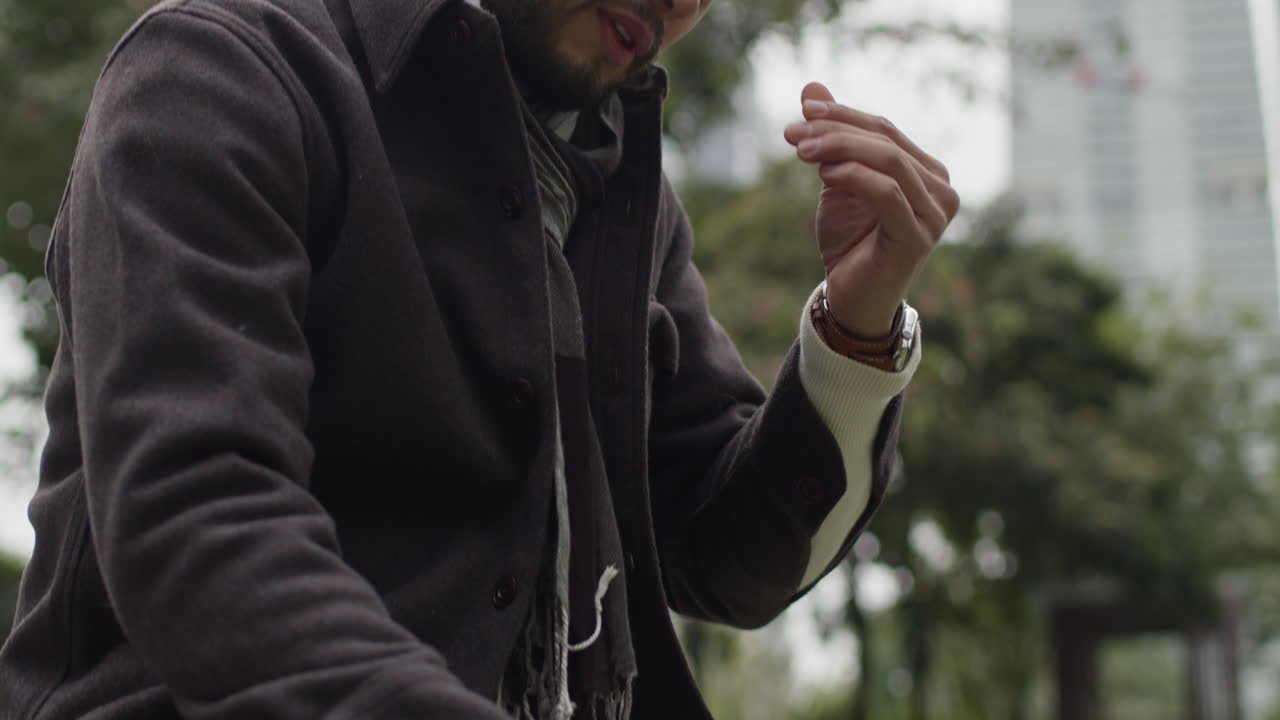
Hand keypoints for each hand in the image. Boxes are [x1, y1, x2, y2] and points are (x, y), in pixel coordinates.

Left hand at [784, 82, 959, 336]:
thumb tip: (811, 87)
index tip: (802, 112)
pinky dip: (855, 177)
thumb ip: (831, 136)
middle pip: (887, 142)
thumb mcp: (835, 179)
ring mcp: (935, 216)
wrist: (850, 298)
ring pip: (890, 162)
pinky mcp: (918, 239)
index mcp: (927, 172)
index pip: (885, 130)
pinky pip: (888, 194)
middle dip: (837, 130)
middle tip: (794, 131)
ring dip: (841, 149)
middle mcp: (941, 190)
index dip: (844, 116)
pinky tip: (826, 174)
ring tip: (802, 151)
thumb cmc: (849, 240)